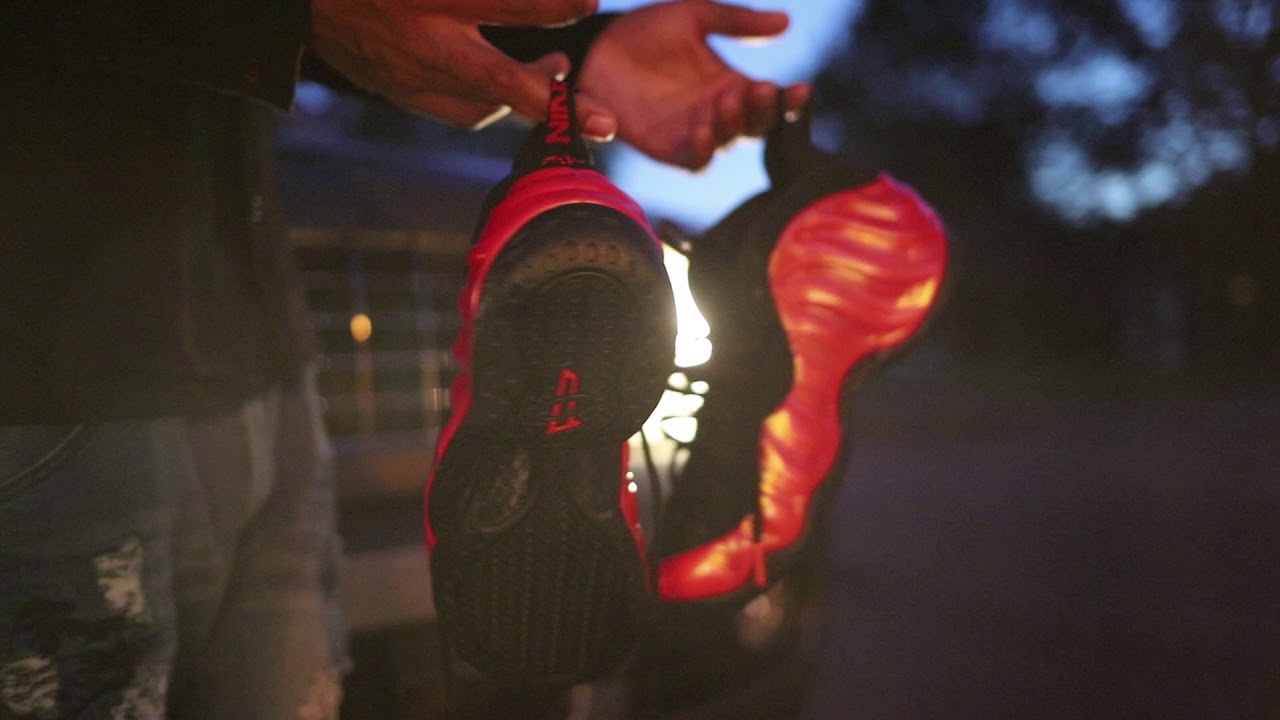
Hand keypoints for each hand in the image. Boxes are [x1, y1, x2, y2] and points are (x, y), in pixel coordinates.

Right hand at [310, 0, 617, 137]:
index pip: (508, 4)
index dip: (553, 6)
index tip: (586, 3)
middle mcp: (424, 41)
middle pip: (503, 81)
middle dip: (557, 103)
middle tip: (605, 121)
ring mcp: (410, 75)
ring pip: (487, 104)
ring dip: (528, 97)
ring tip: (558, 75)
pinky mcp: (401, 94)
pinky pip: (461, 111)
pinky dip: (492, 103)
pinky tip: (509, 87)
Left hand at [578, 0, 810, 169]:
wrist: (596, 47)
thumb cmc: (646, 30)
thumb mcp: (695, 15)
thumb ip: (737, 22)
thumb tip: (786, 21)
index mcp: (732, 83)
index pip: (772, 99)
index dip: (791, 100)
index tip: (801, 87)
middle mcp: (719, 113)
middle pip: (757, 125)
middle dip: (764, 110)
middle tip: (762, 88)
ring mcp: (696, 133)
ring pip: (730, 142)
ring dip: (734, 125)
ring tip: (728, 99)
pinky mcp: (668, 149)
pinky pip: (695, 161)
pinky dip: (703, 151)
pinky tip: (703, 131)